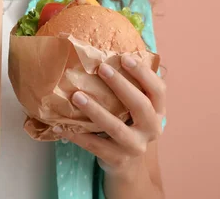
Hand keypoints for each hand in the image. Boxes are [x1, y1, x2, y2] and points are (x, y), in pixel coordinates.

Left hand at [56, 54, 165, 175]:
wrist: (127, 166)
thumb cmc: (128, 126)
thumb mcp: (135, 109)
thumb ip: (130, 86)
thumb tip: (109, 52)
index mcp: (157, 112)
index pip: (158, 90)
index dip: (144, 73)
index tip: (125, 57)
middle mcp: (152, 129)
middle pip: (141, 106)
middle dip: (121, 85)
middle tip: (101, 68)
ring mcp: (135, 146)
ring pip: (115, 127)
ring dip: (95, 110)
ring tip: (76, 96)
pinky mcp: (117, 159)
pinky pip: (95, 145)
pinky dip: (77, 135)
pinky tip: (61, 126)